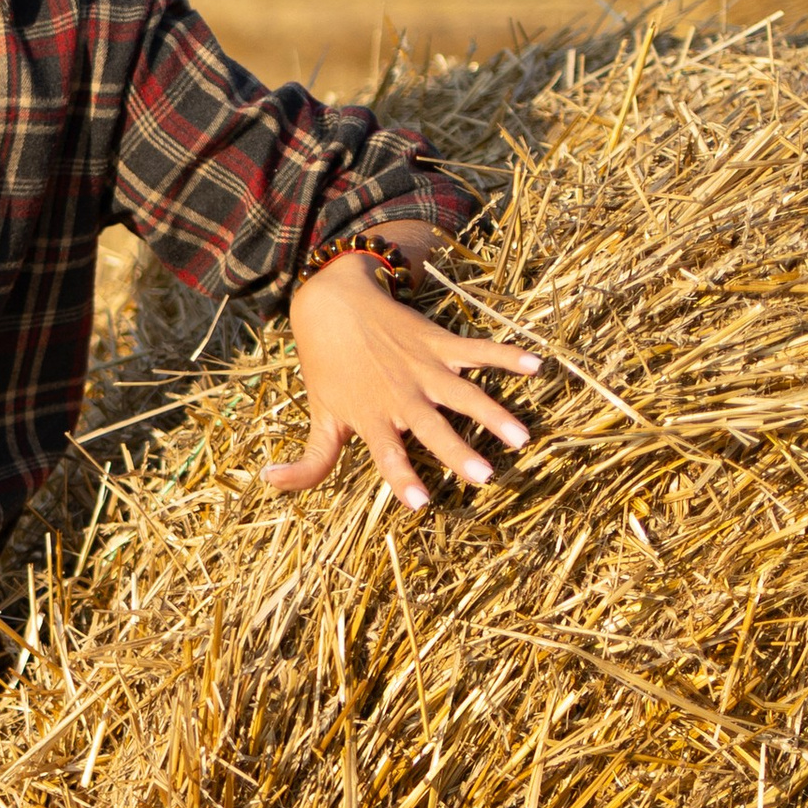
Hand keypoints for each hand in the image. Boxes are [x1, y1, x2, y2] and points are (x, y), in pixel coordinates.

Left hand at [266, 251, 541, 512]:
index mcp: (372, 418)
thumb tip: (269, 483)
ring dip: (494, 413)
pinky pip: (478, 349)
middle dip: (459, 451)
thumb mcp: (320, 416)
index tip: (421, 504)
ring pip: (464, 393)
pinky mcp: (440, 343)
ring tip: (522, 435)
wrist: (333, 304)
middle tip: (485, 475)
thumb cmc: (328, 369)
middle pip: (434, 428)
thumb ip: (310, 460)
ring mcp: (424, 368)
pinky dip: (507, 355)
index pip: (389, 455)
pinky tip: (538, 363)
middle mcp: (401, 396)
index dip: (403, 479)